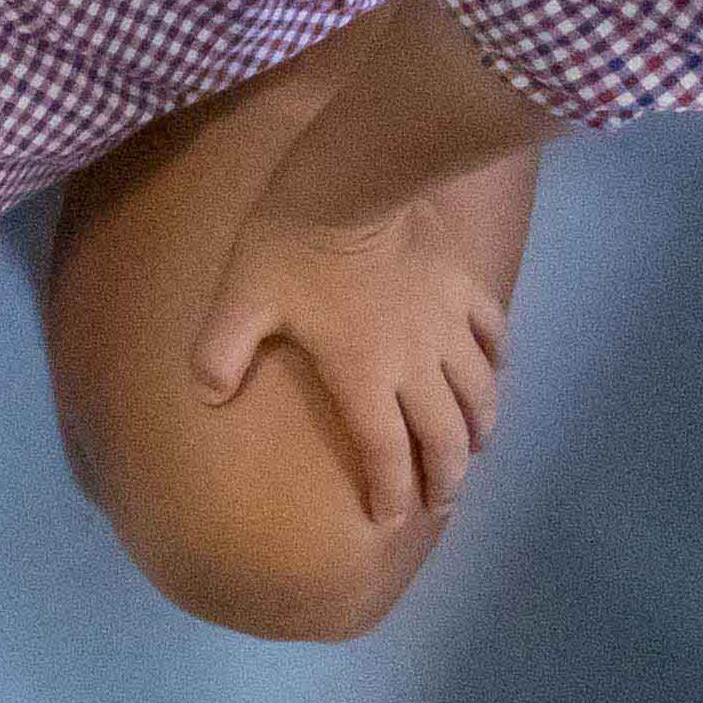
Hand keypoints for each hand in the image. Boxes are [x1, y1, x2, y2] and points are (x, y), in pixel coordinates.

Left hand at [192, 186, 509, 525]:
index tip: (392, 522)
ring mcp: (448, 327)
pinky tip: (495, 372)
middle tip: (444, 504)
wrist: (352, 180)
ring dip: (479, 430)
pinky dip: (497, 362)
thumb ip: (220, 351)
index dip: (391, 495)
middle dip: (447, 480)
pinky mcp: (465, 287)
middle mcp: (417, 364)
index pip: (384, 454)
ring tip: (474, 452)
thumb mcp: (241, 299)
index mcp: (365, 376)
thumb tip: (205, 396)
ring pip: (479, 395)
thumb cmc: (291, 244)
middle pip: (444, 438)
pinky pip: (493, 335)